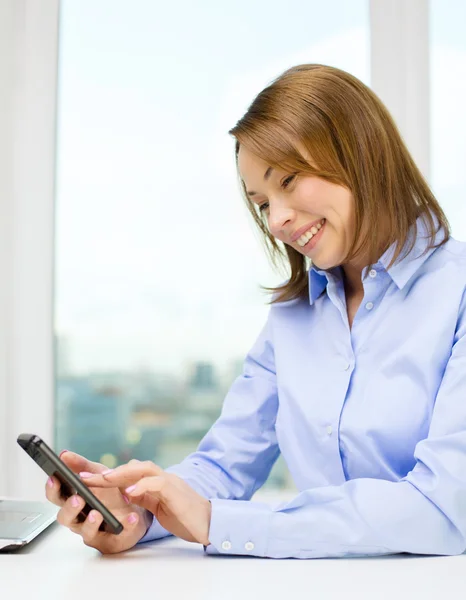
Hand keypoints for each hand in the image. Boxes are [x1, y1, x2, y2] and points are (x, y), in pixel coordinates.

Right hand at [45, 451, 152, 553]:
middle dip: (69, 509)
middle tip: (77, 499)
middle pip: (65, 518)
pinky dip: (124, 526)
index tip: (54, 478)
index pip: (57, 497)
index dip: (53, 489)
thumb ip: (82, 465)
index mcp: (74, 501)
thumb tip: (64, 454)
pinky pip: (115, 537)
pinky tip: (132, 517)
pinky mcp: (111, 542)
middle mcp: (79, 519)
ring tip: (97, 513)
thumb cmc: (111, 492)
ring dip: (90, 522)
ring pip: (85, 532)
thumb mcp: (98, 474)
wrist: (137, 508)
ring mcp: (94, 532)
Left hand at [84, 460, 211, 545]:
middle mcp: (161, 477)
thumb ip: (144, 496)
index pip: (128, 472)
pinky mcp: (175, 490)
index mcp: (155, 481)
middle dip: (108, 471)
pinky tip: (129, 492)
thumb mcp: (158, 506)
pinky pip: (157, 483)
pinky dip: (142, 485)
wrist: (208, 522)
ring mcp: (169, 481)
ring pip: (143, 469)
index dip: (107, 474)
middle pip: (132, 467)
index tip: (85, 477)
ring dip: (121, 474)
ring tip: (104, 479)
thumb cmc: (184, 515)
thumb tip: (126, 492)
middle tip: (84, 476)